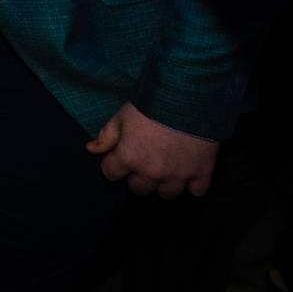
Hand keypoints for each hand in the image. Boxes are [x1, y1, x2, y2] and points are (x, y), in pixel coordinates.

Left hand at [86, 102, 218, 198]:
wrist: (188, 97)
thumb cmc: (150, 104)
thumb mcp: (121, 116)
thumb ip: (106, 136)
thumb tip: (91, 149)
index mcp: (129, 158)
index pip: (111, 174)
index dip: (114, 164)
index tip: (120, 156)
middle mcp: (151, 172)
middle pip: (139, 188)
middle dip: (138, 177)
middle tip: (145, 161)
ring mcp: (177, 176)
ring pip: (166, 194)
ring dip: (164, 184)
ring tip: (166, 169)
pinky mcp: (201, 174)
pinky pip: (196, 192)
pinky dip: (193, 185)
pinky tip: (189, 173)